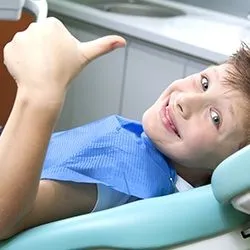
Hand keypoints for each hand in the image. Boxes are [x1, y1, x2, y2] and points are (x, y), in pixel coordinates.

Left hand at [3, 17, 125, 99]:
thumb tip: (121, 41)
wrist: (43, 89)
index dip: (59, 46)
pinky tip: (31, 69)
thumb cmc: (63, 73)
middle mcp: (35, 27)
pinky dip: (22, 60)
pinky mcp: (10, 49)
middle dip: (46, 48)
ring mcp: (20, 38)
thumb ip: (104, 45)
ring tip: (42, 68)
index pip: (55, 32)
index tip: (60, 56)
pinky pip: (17, 52)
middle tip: (52, 63)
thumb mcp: (86, 56)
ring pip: (29, 45)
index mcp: (53, 25)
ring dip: (34, 55)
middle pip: (42, 37)